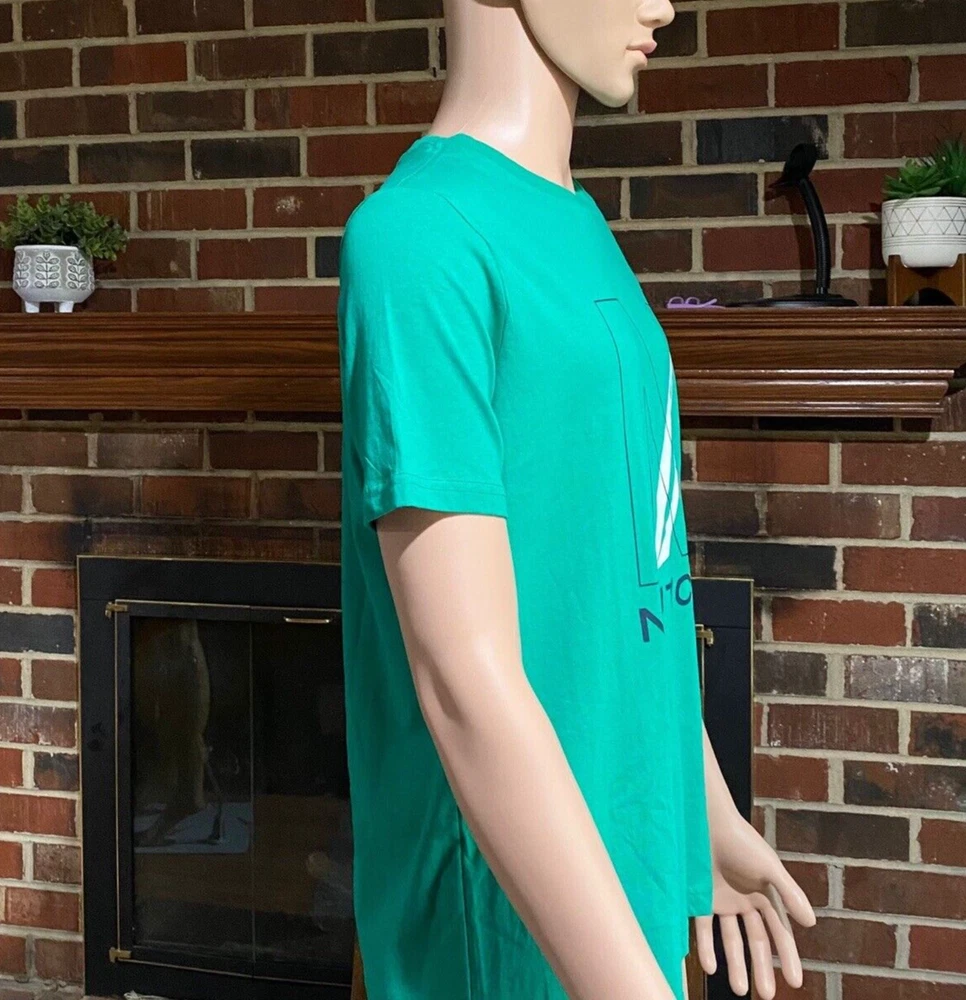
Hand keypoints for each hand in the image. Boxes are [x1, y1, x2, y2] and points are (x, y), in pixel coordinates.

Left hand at [695, 813, 815, 998]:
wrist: (705, 822)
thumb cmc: (740, 841)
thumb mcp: (769, 867)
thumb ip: (789, 894)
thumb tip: (811, 924)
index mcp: (766, 894)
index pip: (780, 932)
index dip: (788, 957)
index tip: (796, 983)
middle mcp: (746, 901)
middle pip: (757, 941)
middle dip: (762, 968)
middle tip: (766, 994)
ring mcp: (723, 902)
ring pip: (731, 940)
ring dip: (735, 964)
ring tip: (739, 989)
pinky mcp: (700, 900)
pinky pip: (703, 929)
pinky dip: (706, 947)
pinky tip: (711, 967)